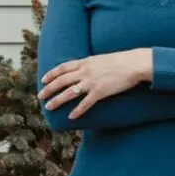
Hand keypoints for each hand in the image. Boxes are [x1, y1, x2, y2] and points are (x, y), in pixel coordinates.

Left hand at [38, 48, 152, 119]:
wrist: (134, 64)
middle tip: (40, 96)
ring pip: (69, 93)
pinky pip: (85, 103)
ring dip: (57, 100)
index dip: (51, 74)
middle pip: (61, 81)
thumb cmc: (121, 61)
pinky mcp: (100, 92)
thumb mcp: (101, 59)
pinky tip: (71, 117)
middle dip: (49, 89)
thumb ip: (90, 64)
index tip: (43, 80)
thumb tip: (84, 69)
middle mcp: (85, 71)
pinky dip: (77, 111)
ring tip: (49, 107)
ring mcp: (92, 82)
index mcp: (85, 62)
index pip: (63, 68)